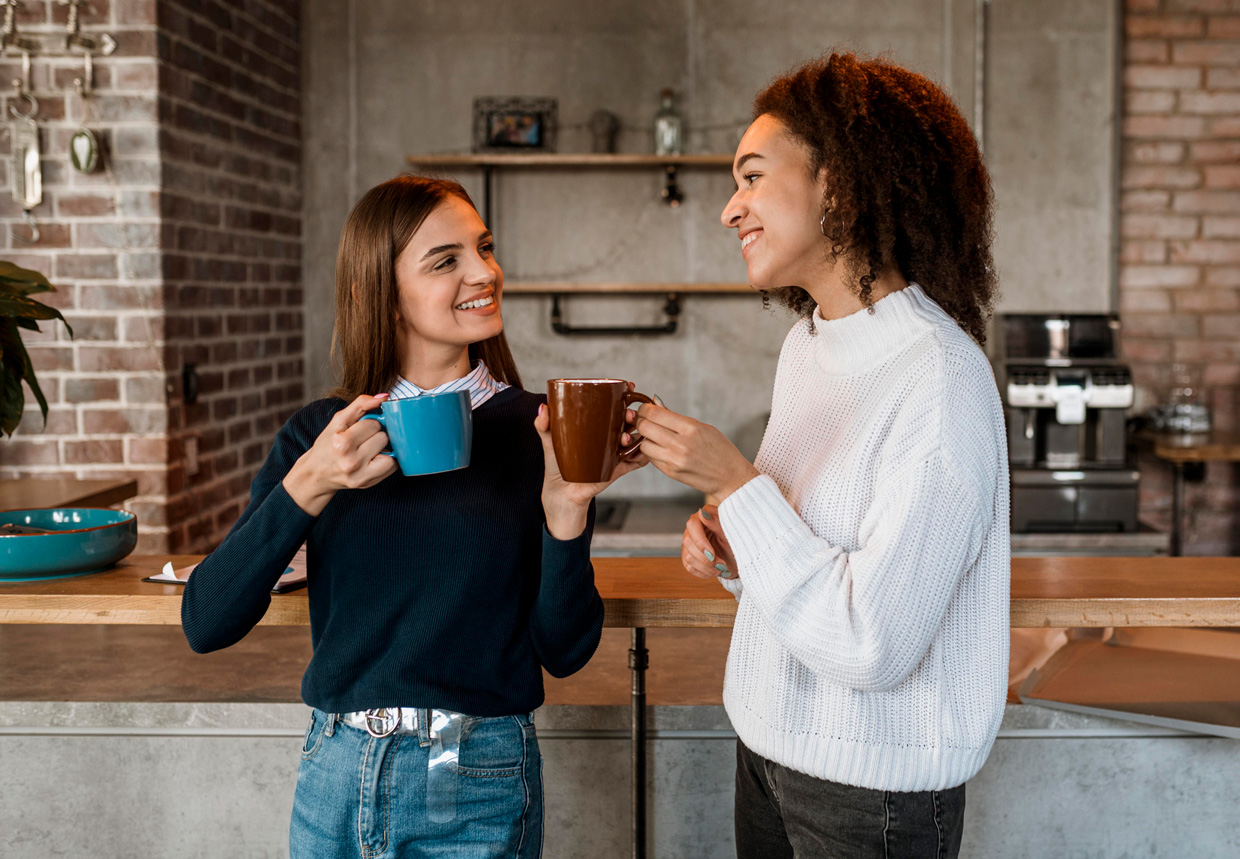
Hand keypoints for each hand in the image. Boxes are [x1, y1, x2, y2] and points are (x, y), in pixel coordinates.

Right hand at [282, 394, 398, 515]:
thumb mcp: (338, 421)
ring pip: (391, 450)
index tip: (360, 428)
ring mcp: (361, 475)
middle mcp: (351, 461)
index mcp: (342, 443)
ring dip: (382, 447)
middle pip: (383, 437)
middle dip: (375, 435)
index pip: (373, 424)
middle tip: (363, 440)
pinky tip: (374, 458)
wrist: (317, 473)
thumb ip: (360, 405)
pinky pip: (393, 466)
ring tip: (368, 449)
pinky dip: (388, 459)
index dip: (368, 423)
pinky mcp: (368, 483)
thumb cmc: (328, 445)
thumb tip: (384, 397)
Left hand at [534, 400, 648, 539]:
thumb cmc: (556, 466)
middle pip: (627, 421)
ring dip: (636, 435)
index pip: (613, 407)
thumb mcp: (549, 442)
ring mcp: (614, 453)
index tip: (629, 386)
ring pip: (633, 439)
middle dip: (632, 414)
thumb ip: (544, 425)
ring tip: (624, 437)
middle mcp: (608, 438)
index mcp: (596, 427)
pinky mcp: (616, 470)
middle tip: (627, 414)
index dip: (625, 395)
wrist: (560, 494)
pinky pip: (634, 462)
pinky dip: (641, 457)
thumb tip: (543, 408)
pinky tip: (641, 453)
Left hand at [629, 403, 759, 500]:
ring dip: (645, 439)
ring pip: (644, 444)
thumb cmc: (719, 449)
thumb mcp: (702, 428)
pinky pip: (651, 458)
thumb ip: (677, 418)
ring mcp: (674, 460)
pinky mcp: (671, 472)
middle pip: (645, 427)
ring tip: (654, 436)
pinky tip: (660, 448)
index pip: (655, 413)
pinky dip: (652, 451)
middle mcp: (680, 444)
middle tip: (644, 420)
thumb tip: (655, 406)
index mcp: (690, 428)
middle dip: (641, 421)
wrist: (730, 477)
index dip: (645, 409)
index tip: (645, 409)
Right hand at [681, 505, 738, 580]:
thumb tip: (702, 513)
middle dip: (706, 558)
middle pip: (688, 542)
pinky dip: (704, 572)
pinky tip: (714, 571)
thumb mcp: (731, 533)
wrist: (740, 559)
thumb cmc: (738, 543)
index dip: (700, 541)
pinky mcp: (689, 556)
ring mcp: (690, 543)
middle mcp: (694, 528)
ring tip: (721, 569)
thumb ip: (716, 523)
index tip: (712, 554)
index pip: (692, 525)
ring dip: (707, 568)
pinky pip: (689, 567)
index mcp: (705, 516)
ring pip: (688, 557)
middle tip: (722, 564)